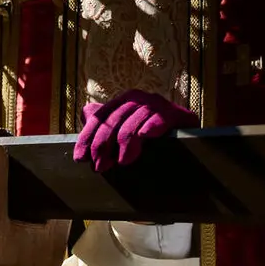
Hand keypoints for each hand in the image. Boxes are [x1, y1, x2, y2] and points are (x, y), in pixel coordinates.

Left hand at [72, 89, 198, 172]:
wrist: (184, 133)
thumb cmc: (149, 133)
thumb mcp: (124, 128)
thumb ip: (105, 122)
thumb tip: (85, 113)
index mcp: (121, 101)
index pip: (99, 118)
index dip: (87, 138)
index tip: (80, 158)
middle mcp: (136, 98)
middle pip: (112, 122)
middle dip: (103, 147)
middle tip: (101, 167)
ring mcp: (155, 104)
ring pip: (131, 124)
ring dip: (125, 146)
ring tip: (123, 162)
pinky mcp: (173, 113)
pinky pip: (157, 120)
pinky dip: (150, 127)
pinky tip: (145, 137)